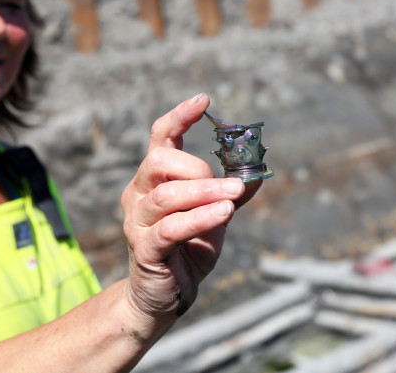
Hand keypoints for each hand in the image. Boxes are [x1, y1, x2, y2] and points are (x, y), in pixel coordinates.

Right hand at [120, 94, 261, 322]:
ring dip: (204, 193)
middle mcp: (138, 194)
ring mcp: (137, 222)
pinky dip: (200, 219)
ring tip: (232, 198)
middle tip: (225, 184)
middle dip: (196, 168)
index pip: (160, 137)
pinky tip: (223, 214)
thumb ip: (231, 190)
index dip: (180, 116)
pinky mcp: (145, 249)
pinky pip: (171, 228)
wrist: (166, 295)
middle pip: (158, 162)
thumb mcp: (215, 214)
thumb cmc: (189, 248)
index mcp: (154, 179)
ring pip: (165, 196)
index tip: (204, 100)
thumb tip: (257, 168)